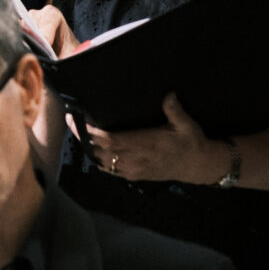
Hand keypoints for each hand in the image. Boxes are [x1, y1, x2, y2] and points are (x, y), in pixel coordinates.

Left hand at [87, 93, 225, 184]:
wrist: (197, 166)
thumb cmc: (191, 142)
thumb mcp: (186, 124)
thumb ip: (175, 110)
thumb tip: (168, 94)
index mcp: (144, 144)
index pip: (109, 139)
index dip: (91, 131)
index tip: (79, 117)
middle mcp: (134, 159)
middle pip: (99, 150)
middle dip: (83, 136)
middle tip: (71, 118)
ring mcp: (132, 169)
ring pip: (101, 161)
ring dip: (88, 147)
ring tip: (78, 130)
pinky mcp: (134, 175)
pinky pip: (109, 169)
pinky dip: (97, 159)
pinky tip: (92, 148)